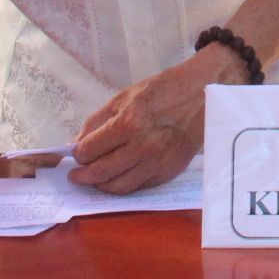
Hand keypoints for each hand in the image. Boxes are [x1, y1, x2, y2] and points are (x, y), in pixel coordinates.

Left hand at [68, 51, 226, 193]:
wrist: (202, 96)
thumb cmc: (163, 91)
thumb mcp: (125, 96)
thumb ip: (98, 120)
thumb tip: (78, 142)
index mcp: (130, 122)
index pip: (90, 150)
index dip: (78, 154)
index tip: (76, 154)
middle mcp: (143, 146)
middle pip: (101, 172)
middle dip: (83, 175)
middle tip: (76, 174)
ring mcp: (157, 162)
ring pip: (118, 186)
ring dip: (101, 184)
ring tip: (95, 178)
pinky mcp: (168, 172)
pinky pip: (138, 187)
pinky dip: (124, 185)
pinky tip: (118, 177)